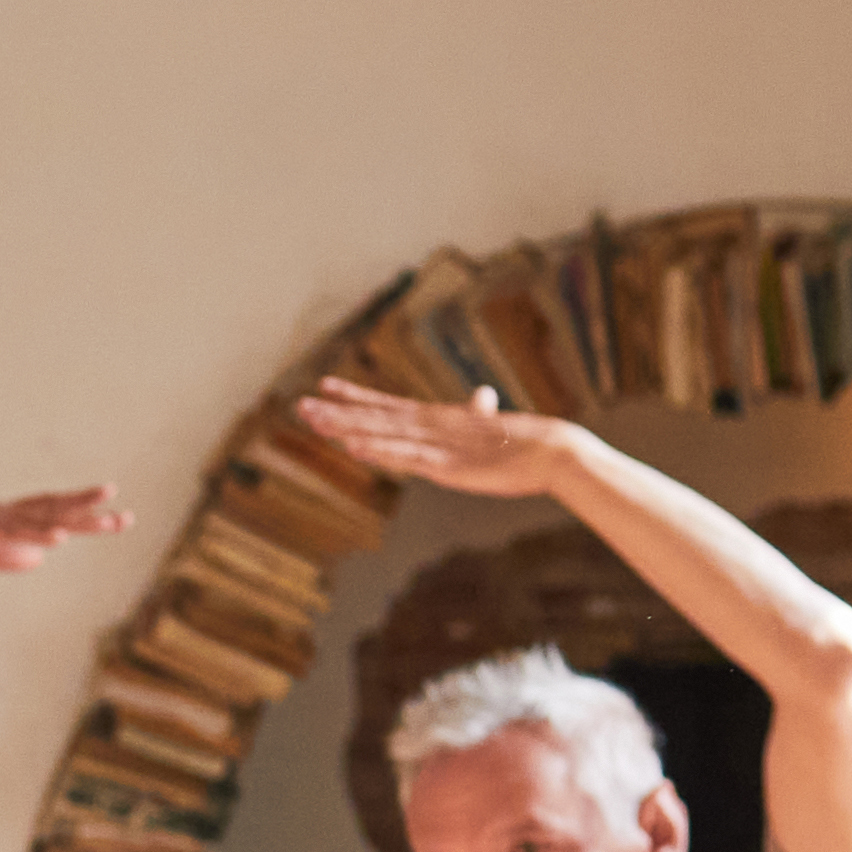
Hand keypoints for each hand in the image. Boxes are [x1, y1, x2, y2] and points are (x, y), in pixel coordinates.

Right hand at [0, 488, 131, 583]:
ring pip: (34, 517)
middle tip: (126, 517)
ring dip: (70, 521)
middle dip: (89, 513)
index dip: (80, 514)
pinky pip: (4, 532)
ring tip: (103, 522)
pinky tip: (56, 539)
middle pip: (50, 509)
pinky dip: (32, 534)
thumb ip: (5, 557)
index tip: (114, 515)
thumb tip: (40, 558)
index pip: (47, 514)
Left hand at [290, 381, 574, 499]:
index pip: (387, 405)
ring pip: (382, 432)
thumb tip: (482, 396)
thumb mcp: (490, 428)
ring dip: (347, 426)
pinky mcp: (447, 465)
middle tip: (300, 405)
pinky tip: (354, 446)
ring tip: (314, 419)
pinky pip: (406, 457)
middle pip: (375, 416)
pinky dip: (379, 450)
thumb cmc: (522, 442)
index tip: (324, 385)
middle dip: (337, 411)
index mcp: (437, 420)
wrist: (551, 452)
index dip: (355, 395)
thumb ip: (477, 414)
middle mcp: (430, 426)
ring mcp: (436, 445)